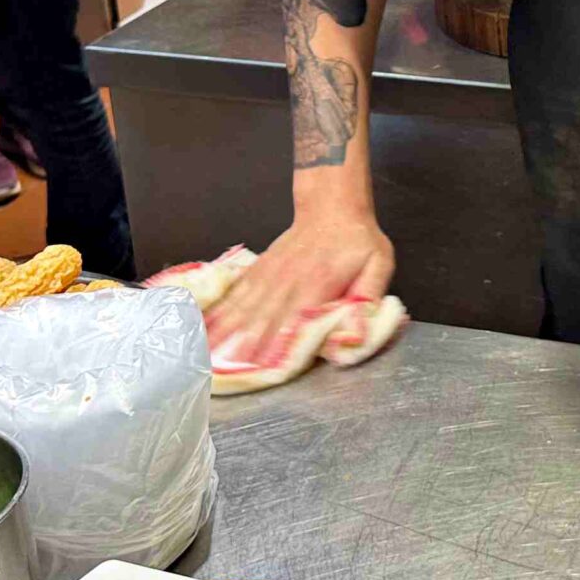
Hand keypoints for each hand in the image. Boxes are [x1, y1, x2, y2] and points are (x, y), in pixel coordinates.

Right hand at [205, 210, 394, 367]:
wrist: (332, 206)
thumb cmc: (357, 241)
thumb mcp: (378, 265)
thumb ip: (367, 299)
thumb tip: (354, 334)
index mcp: (316, 285)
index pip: (292, 322)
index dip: (274, 348)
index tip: (257, 371)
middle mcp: (286, 283)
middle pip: (260, 320)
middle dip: (241, 349)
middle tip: (221, 373)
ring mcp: (268, 276)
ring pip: (242, 309)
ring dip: (223, 334)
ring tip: (201, 355)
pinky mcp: (259, 271)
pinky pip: (235, 294)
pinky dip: (218, 312)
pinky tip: (201, 326)